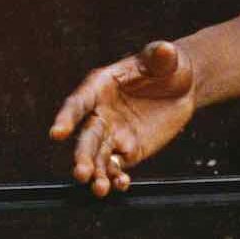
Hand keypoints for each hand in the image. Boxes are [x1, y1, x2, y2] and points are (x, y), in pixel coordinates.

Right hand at [49, 40, 196, 195]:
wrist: (182, 86)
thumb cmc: (166, 66)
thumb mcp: (165, 58)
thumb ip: (160, 56)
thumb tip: (163, 50)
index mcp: (100, 86)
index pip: (78, 103)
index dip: (66, 117)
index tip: (57, 133)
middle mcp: (100, 112)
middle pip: (86, 137)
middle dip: (82, 156)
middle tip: (81, 173)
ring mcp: (113, 134)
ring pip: (99, 157)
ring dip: (97, 173)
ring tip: (100, 188)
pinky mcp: (129, 150)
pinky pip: (118, 167)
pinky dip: (117, 177)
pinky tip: (120, 185)